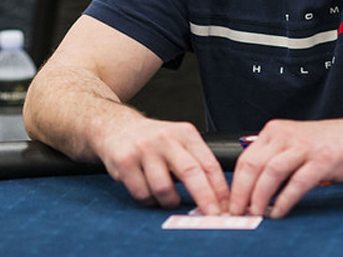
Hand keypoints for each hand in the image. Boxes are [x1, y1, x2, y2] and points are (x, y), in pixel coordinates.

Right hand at [94, 116, 229, 213]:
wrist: (116, 126)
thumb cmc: (153, 141)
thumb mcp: (178, 141)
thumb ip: (196, 162)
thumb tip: (217, 198)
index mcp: (184, 133)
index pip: (209, 163)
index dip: (220, 189)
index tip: (226, 206)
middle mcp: (165, 138)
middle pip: (191, 172)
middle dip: (205, 198)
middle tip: (212, 215)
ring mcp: (143, 149)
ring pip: (164, 188)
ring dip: (169, 201)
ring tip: (168, 199)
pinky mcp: (125, 160)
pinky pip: (142, 193)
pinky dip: (148, 200)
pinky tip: (148, 192)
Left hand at [228, 118, 342, 217]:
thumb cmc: (326, 144)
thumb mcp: (293, 144)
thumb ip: (273, 159)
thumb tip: (252, 190)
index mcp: (274, 131)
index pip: (245, 158)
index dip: (235, 183)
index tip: (231, 202)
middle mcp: (286, 136)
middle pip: (253, 164)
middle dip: (242, 192)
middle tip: (238, 211)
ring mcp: (304, 147)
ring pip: (271, 172)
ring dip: (260, 196)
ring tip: (256, 213)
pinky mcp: (322, 160)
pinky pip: (298, 183)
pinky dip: (285, 200)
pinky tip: (280, 211)